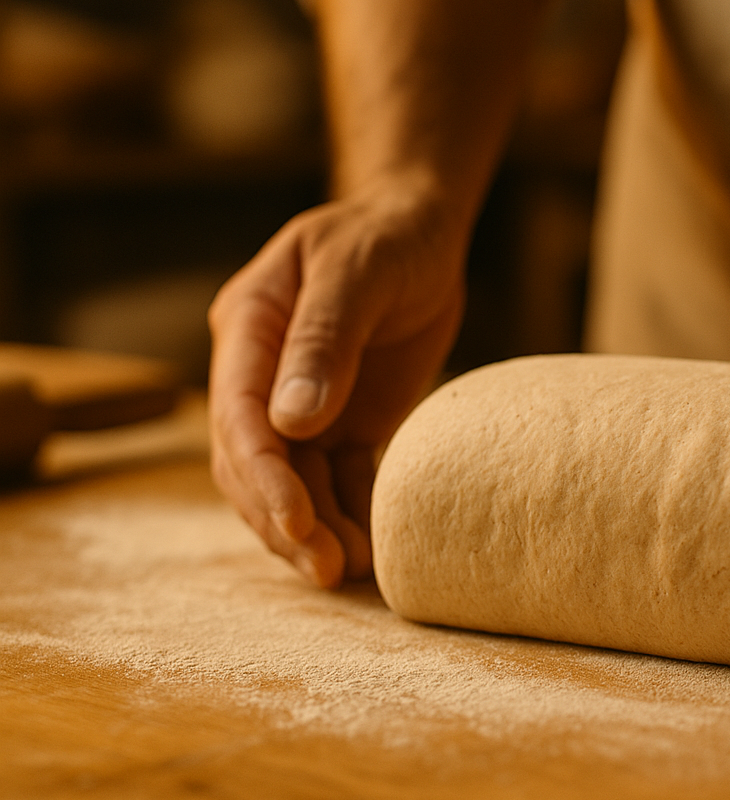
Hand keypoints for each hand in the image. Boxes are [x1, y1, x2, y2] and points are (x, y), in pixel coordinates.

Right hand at [208, 189, 466, 586]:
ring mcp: (299, 402)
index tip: (297, 522)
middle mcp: (262, 374)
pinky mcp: (341, 421)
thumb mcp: (358, 271)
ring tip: (356, 569)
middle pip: (254, 463)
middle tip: (330, 568)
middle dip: (285, 520)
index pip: (238, 417)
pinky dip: (349, 513)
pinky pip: (335, 478)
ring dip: (315, 529)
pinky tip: (374, 547)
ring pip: (291, 481)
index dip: (263, 476)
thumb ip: (324, 339)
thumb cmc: (386, 236)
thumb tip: (290, 421)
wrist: (421, 229)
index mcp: (249, 329)